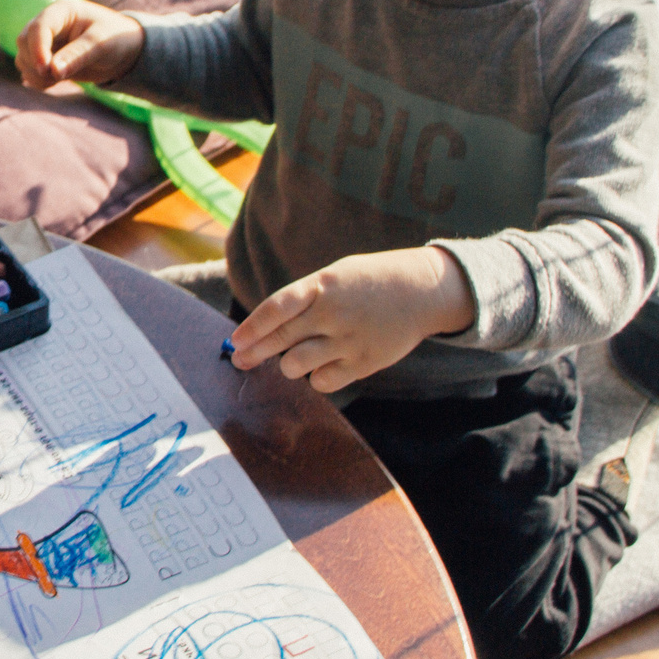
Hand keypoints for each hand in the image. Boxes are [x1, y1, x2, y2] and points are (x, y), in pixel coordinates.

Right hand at [17, 0, 145, 91]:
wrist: (121, 50)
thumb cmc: (115, 38)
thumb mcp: (101, 44)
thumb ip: (77, 55)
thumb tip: (53, 71)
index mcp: (61, 12)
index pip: (38, 27)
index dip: (38, 48)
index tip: (45, 70)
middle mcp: (47, 24)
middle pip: (24, 42)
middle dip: (36, 63)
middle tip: (57, 78)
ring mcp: (43, 42)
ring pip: (22, 58)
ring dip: (36, 74)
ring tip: (60, 79)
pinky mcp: (43, 58)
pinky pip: (28, 71)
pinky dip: (37, 80)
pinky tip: (56, 81)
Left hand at [229, 247, 478, 391]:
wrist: (422, 291)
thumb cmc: (368, 283)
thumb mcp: (334, 277)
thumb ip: (303, 300)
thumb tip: (264, 331)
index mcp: (322, 286)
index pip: (277, 308)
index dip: (252, 327)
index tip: (235, 341)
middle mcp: (333, 313)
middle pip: (281, 339)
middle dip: (254, 352)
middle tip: (240, 360)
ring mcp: (348, 339)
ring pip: (296, 364)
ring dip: (289, 364)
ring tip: (296, 357)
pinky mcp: (364, 362)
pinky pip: (323, 382)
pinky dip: (317, 377)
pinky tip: (324, 365)